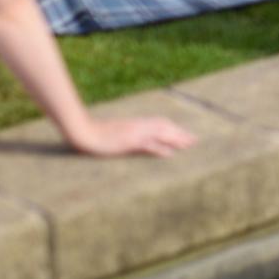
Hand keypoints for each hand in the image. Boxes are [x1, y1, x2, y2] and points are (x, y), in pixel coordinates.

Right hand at [68, 115, 196, 159]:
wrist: (84, 132)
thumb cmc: (98, 134)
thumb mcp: (117, 133)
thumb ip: (131, 136)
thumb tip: (142, 142)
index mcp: (136, 124)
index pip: (161, 123)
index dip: (174, 128)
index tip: (185, 134)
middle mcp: (138, 126)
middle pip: (165, 127)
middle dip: (180, 134)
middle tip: (195, 140)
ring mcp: (134, 133)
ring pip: (160, 134)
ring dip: (176, 139)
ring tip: (189, 145)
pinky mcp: (128, 142)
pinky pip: (147, 145)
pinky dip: (159, 149)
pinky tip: (170, 154)